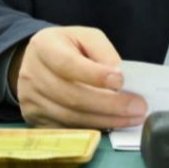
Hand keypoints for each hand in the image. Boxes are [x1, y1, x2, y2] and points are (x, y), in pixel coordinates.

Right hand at [9, 26, 146, 130]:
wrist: (37, 61)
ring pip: (71, 118)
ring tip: (132, 118)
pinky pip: (66, 130)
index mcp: (44, 47)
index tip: (121, 82)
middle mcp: (31, 74)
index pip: (68, 64)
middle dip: (109, 104)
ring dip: (105, 120)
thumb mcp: (86, 37)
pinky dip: (92, 130)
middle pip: (72, 96)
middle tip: (138, 107)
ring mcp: (30, 100)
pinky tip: (112, 125)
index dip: (95, 76)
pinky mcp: (35, 119)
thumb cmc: (67, 47)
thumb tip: (117, 76)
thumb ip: (103, 51)